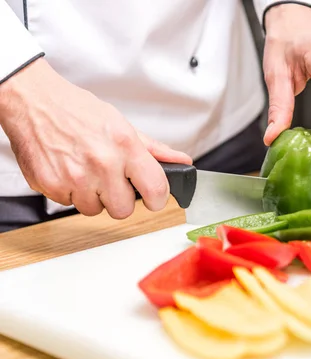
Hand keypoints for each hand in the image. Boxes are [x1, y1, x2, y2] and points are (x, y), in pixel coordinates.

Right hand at [0, 58, 191, 218]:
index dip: (158, 198)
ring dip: (93, 196)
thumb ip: (154, 149)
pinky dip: (71, 193)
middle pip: (124, 209)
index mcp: (125, 146)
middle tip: (111, 179)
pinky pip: (70, 205)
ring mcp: (75, 177)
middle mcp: (102, 164)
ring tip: (86, 171)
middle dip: (120, 198)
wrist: (34, 102)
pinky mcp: (52, 186)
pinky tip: (69, 171)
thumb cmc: (77, 111)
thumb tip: (182, 162)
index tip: (154, 197)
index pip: (156, 189)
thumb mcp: (122, 125)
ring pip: (95, 210)